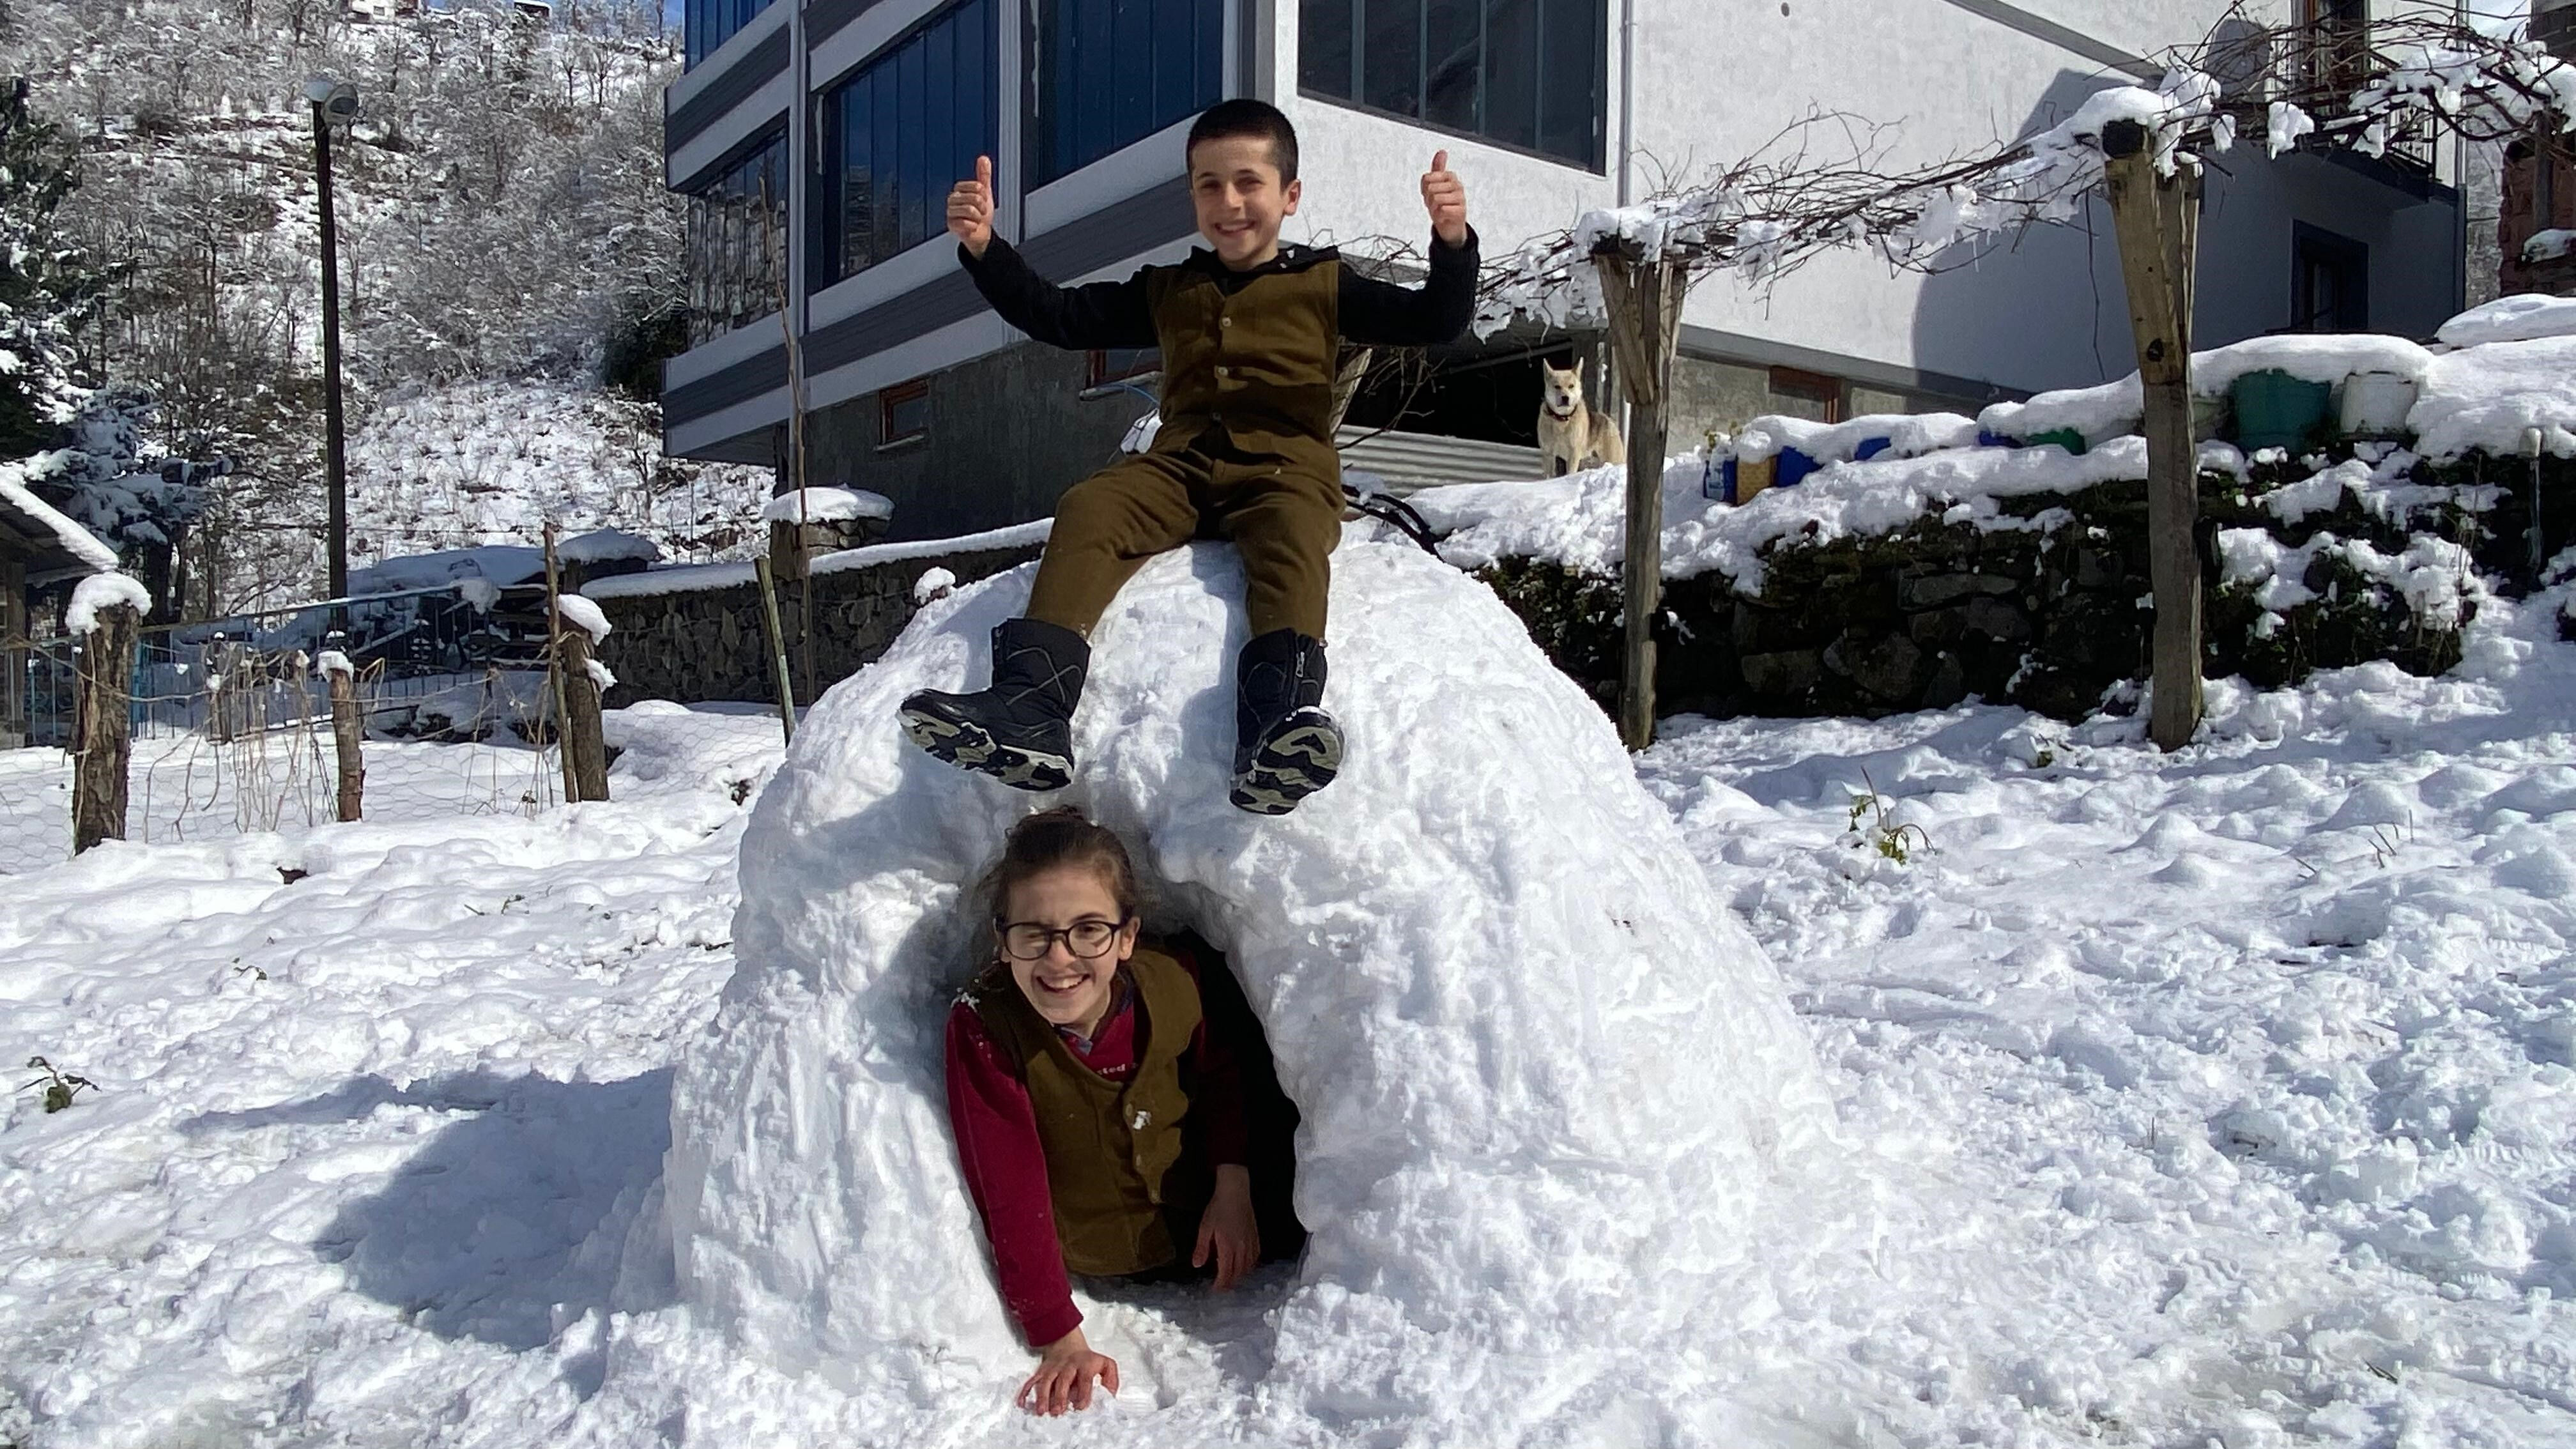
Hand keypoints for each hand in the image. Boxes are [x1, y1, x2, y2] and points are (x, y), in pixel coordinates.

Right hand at [948, 154, 995, 256]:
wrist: (980, 233)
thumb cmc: (981, 213)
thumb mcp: (985, 192)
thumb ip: (984, 175)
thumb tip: (983, 158)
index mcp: (959, 189)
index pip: (977, 186)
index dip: (985, 195)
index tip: (984, 200)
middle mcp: (952, 199)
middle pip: (975, 198)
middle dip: (983, 207)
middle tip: (981, 212)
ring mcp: (950, 212)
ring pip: (970, 210)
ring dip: (979, 217)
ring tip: (976, 219)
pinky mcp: (951, 225)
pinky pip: (967, 223)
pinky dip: (974, 226)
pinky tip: (972, 227)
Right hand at [1017, 1327, 1117, 1415]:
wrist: (1067, 1344)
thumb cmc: (1088, 1360)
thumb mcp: (1105, 1364)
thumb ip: (1111, 1379)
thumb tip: (1110, 1395)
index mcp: (1085, 1364)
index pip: (1085, 1378)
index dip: (1083, 1392)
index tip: (1080, 1406)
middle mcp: (1068, 1366)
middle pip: (1063, 1380)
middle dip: (1060, 1396)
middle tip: (1058, 1411)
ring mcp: (1053, 1368)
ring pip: (1046, 1381)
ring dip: (1043, 1396)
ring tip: (1041, 1411)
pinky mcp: (1042, 1371)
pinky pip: (1032, 1380)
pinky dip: (1026, 1391)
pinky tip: (1022, 1403)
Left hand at [1192, 1164, 1260, 1290]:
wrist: (1235, 1192)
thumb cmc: (1218, 1208)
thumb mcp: (1205, 1228)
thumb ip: (1202, 1248)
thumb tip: (1197, 1265)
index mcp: (1227, 1247)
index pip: (1226, 1273)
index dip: (1221, 1284)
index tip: (1215, 1290)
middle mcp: (1241, 1248)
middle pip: (1238, 1273)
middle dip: (1230, 1283)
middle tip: (1222, 1287)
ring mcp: (1250, 1243)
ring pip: (1248, 1267)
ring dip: (1240, 1276)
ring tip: (1232, 1279)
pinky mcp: (1255, 1237)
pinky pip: (1255, 1257)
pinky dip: (1250, 1265)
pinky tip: (1246, 1265)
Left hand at [1420, 149, 1467, 247]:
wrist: (1450, 226)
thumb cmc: (1442, 204)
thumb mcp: (1435, 184)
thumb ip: (1437, 167)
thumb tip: (1442, 152)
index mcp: (1450, 176)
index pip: (1427, 178)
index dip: (1424, 189)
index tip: (1430, 194)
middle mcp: (1457, 185)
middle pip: (1430, 188)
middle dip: (1429, 199)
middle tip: (1435, 204)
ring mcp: (1460, 197)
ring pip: (1436, 198)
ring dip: (1434, 208)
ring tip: (1440, 210)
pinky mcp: (1461, 211)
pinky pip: (1443, 209)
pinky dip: (1440, 216)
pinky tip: (1444, 216)